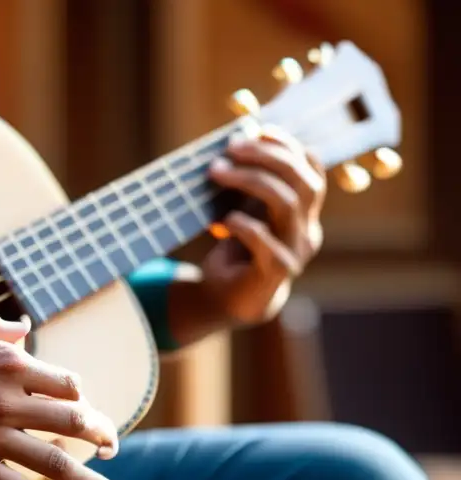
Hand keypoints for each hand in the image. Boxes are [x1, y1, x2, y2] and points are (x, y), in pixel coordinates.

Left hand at [203, 125, 326, 325]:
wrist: (227, 299)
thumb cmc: (236, 250)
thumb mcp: (245, 208)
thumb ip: (249, 182)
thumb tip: (238, 138)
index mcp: (304, 211)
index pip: (311, 169)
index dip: (288, 146)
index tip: (257, 130)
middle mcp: (307, 229)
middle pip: (303, 181)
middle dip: (268, 157)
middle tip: (231, 148)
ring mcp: (295, 252)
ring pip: (287, 204)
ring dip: (250, 180)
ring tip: (217, 172)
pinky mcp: (275, 273)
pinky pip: (267, 243)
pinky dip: (245, 225)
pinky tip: (224, 220)